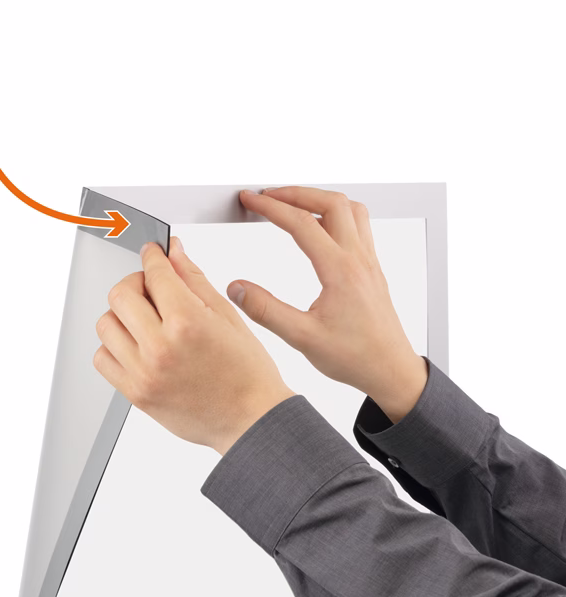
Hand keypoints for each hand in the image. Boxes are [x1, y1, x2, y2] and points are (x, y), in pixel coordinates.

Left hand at [93, 238, 294, 455]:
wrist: (251, 419)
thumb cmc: (248, 372)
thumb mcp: (228, 317)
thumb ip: (195, 281)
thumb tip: (175, 254)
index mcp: (187, 323)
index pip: (155, 274)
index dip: (153, 256)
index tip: (153, 253)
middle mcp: (160, 347)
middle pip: (120, 295)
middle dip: (136, 282)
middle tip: (151, 288)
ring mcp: (144, 373)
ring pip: (105, 325)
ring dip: (122, 315)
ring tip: (145, 320)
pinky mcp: (136, 394)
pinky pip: (103, 359)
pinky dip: (114, 346)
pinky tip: (137, 345)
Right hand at [228, 187, 428, 422]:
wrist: (391, 370)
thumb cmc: (355, 357)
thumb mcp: (303, 338)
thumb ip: (266, 311)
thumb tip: (237, 288)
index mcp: (340, 271)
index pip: (301, 224)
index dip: (270, 207)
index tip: (250, 199)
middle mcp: (358, 259)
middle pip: (330, 203)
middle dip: (295, 193)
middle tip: (269, 196)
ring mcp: (368, 261)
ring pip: (350, 209)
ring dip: (320, 199)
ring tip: (294, 205)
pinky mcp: (372, 269)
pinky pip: (359, 225)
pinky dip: (337, 215)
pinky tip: (322, 229)